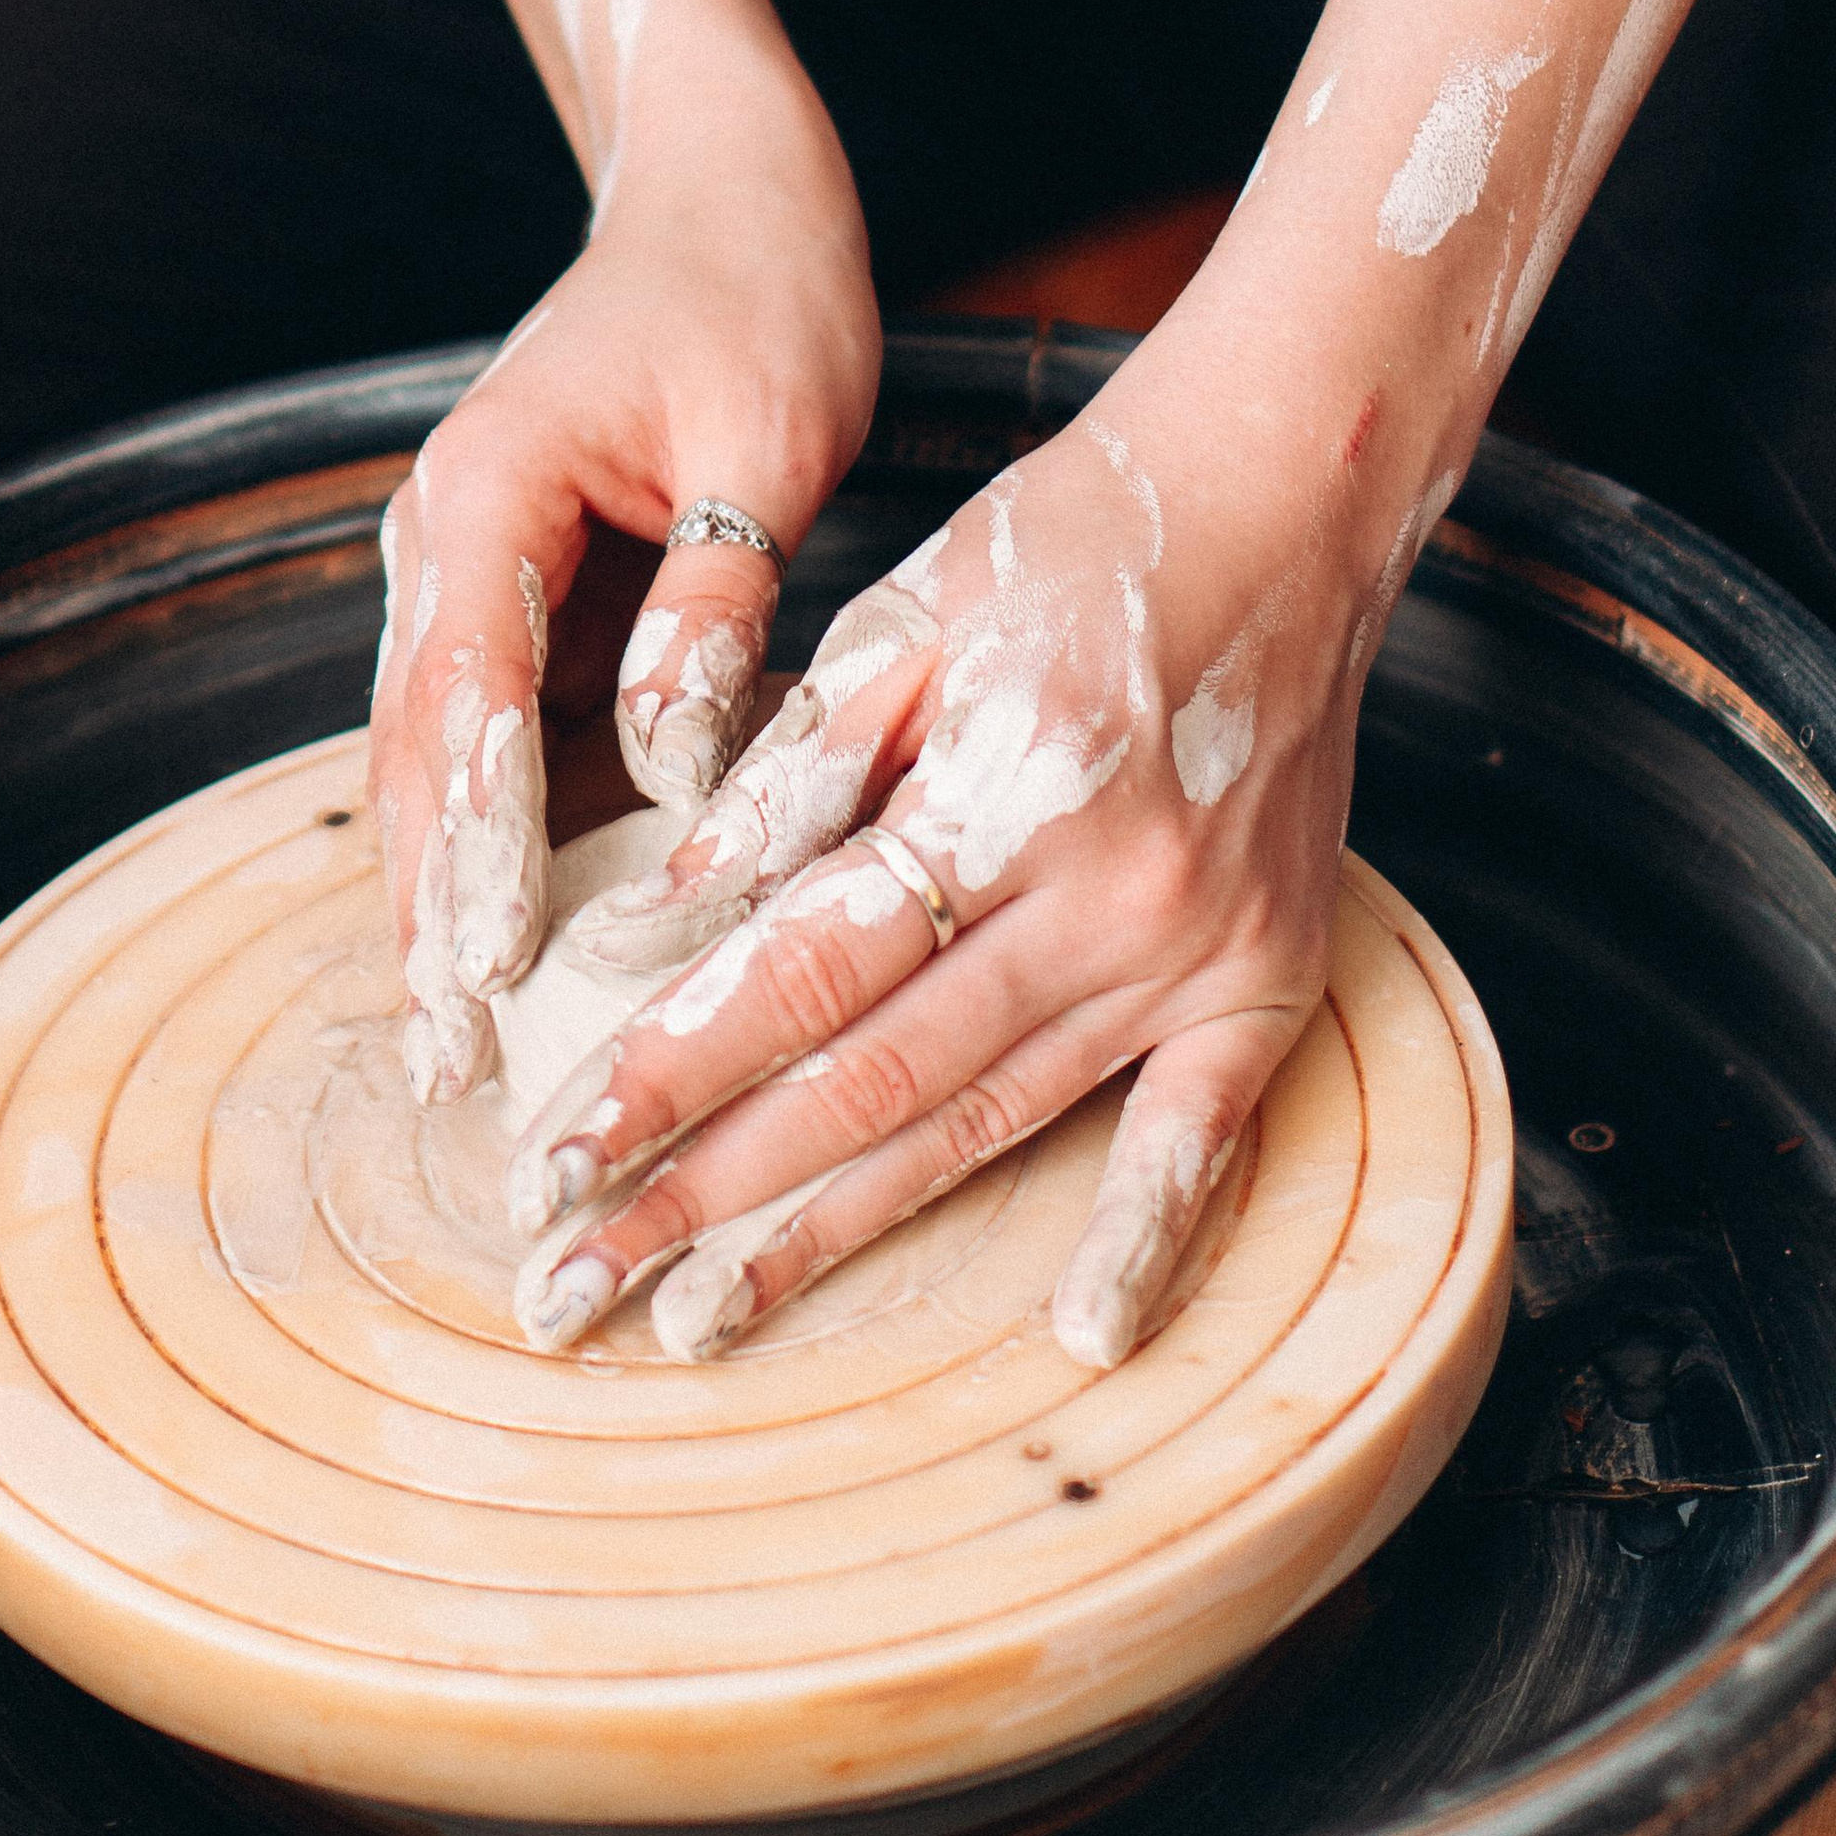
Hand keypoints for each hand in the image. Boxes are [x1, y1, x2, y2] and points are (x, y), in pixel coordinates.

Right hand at [368, 39, 877, 1106]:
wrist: (725, 192)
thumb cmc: (757, 291)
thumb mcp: (762, 434)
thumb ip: (712, 597)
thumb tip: (675, 759)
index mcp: (491, 490)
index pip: (463, 695)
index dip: (468, 842)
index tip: (483, 969)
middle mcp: (446, 535)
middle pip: (413, 751)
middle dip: (424, 909)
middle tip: (447, 1066)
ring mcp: (468, 567)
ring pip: (433, 757)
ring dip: (440, 893)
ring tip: (460, 1049)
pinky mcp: (519, 592)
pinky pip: (491, 733)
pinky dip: (491, 837)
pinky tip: (515, 947)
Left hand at [503, 367, 1444, 1371]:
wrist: (1285, 496)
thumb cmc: (1072, 542)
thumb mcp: (902, 617)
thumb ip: (785, 779)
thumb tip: (647, 931)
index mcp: (1005, 785)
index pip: (798, 970)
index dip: (664, 1074)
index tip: (550, 1162)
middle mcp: (1109, 892)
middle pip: (871, 1080)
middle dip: (704, 1192)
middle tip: (570, 1287)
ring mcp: (1199, 950)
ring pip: (988, 1125)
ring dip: (836, 1234)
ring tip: (702, 1322)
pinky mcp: (1270, 977)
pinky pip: (1202, 1136)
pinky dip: (1145, 1238)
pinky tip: (1083, 1339)